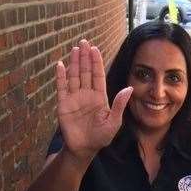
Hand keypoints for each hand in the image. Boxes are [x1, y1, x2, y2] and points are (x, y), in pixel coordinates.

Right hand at [56, 39, 132, 162]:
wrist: (84, 148)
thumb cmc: (101, 137)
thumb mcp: (114, 121)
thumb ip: (119, 104)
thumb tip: (129, 88)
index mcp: (99, 97)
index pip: (98, 76)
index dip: (96, 62)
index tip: (95, 49)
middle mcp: (86, 94)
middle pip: (86, 72)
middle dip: (85, 57)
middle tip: (84, 42)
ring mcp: (74, 98)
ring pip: (74, 76)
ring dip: (74, 63)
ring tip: (75, 49)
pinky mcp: (63, 104)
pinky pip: (61, 88)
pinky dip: (60, 77)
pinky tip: (60, 65)